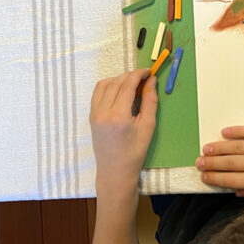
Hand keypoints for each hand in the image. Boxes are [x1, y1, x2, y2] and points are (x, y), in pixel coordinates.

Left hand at [89, 70, 158, 189]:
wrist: (115, 171)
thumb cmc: (135, 152)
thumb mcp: (148, 126)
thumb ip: (150, 100)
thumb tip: (152, 81)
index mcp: (118, 116)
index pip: (127, 84)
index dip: (139, 74)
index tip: (149, 72)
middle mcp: (103, 112)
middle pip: (116, 82)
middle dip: (130, 76)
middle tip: (144, 79)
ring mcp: (94, 113)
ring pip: (104, 84)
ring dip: (119, 79)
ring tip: (132, 84)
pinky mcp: (91, 116)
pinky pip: (98, 93)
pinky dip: (108, 86)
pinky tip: (119, 90)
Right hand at [196, 126, 243, 200]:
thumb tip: (238, 192)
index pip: (230, 180)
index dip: (214, 178)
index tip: (204, 177)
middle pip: (228, 162)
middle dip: (210, 163)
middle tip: (198, 162)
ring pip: (235, 146)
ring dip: (218, 147)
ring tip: (206, 148)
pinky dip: (236, 131)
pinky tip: (225, 131)